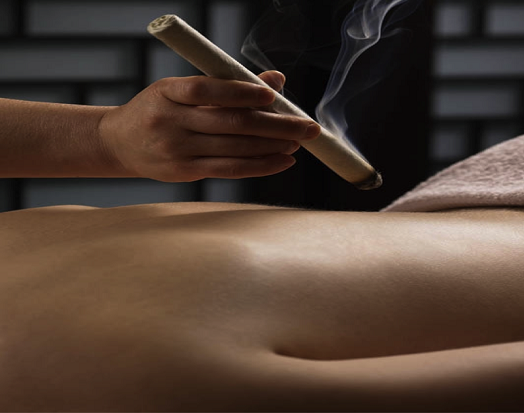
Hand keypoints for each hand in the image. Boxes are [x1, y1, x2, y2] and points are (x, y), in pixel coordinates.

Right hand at [98, 71, 319, 181]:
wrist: (119, 142)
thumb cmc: (160, 109)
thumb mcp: (182, 90)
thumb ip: (228, 84)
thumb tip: (275, 80)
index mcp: (167, 91)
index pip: (207, 89)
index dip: (241, 92)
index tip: (272, 96)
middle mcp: (170, 120)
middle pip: (230, 123)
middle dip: (275, 125)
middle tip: (307, 125)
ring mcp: (176, 149)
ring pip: (233, 149)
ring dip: (272, 146)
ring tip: (298, 142)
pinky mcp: (183, 172)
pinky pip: (228, 170)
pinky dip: (260, 166)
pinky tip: (282, 160)